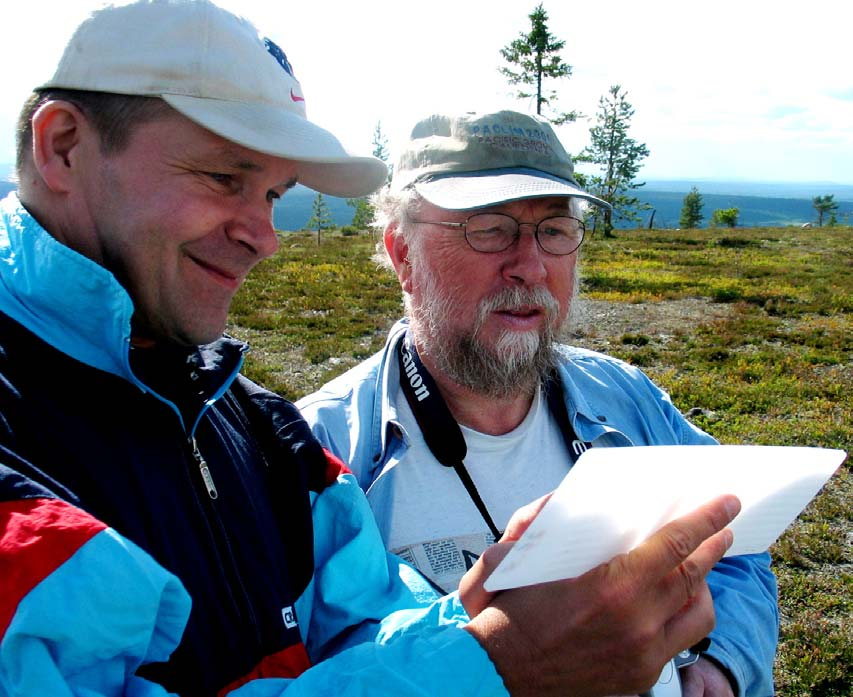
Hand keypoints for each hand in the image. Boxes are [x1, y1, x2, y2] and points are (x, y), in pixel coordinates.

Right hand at [462, 494, 739, 696]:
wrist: (497, 674)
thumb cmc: (508, 613)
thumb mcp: (519, 558)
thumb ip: (539, 522)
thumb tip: (561, 500)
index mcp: (611, 587)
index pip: (675, 544)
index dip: (705, 520)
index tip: (725, 503)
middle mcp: (636, 623)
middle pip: (694, 577)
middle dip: (713, 546)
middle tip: (723, 528)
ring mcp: (642, 655)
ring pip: (697, 615)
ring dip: (703, 586)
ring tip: (699, 567)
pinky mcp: (639, 677)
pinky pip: (678, 642)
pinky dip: (682, 616)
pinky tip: (672, 602)